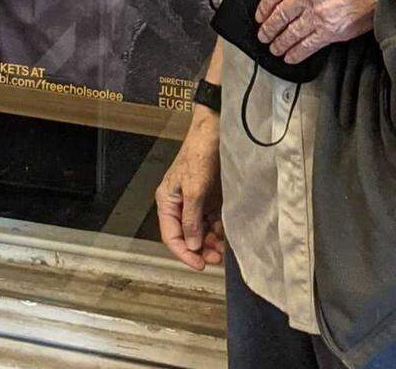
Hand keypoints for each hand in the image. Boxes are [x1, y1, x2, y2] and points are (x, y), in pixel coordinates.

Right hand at [155, 110, 223, 270]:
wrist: (215, 130)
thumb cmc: (199, 154)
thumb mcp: (194, 188)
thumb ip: (191, 219)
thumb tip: (192, 245)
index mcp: (167, 201)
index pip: (171, 236)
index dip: (184, 253)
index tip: (200, 265)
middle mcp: (179, 204)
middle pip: (187, 236)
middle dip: (201, 249)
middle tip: (217, 259)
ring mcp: (195, 201)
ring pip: (201, 231)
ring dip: (211, 242)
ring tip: (224, 249)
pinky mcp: (209, 198)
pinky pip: (211, 221)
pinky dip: (218, 230)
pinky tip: (227, 235)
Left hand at [255, 0, 381, 63]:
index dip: (265, 6)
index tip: (260, 14)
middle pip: (279, 14)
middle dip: (268, 27)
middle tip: (263, 34)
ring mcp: (317, 12)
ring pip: (290, 32)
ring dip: (279, 42)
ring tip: (274, 48)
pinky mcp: (330, 30)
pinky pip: (307, 45)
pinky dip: (296, 52)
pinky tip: (290, 56)